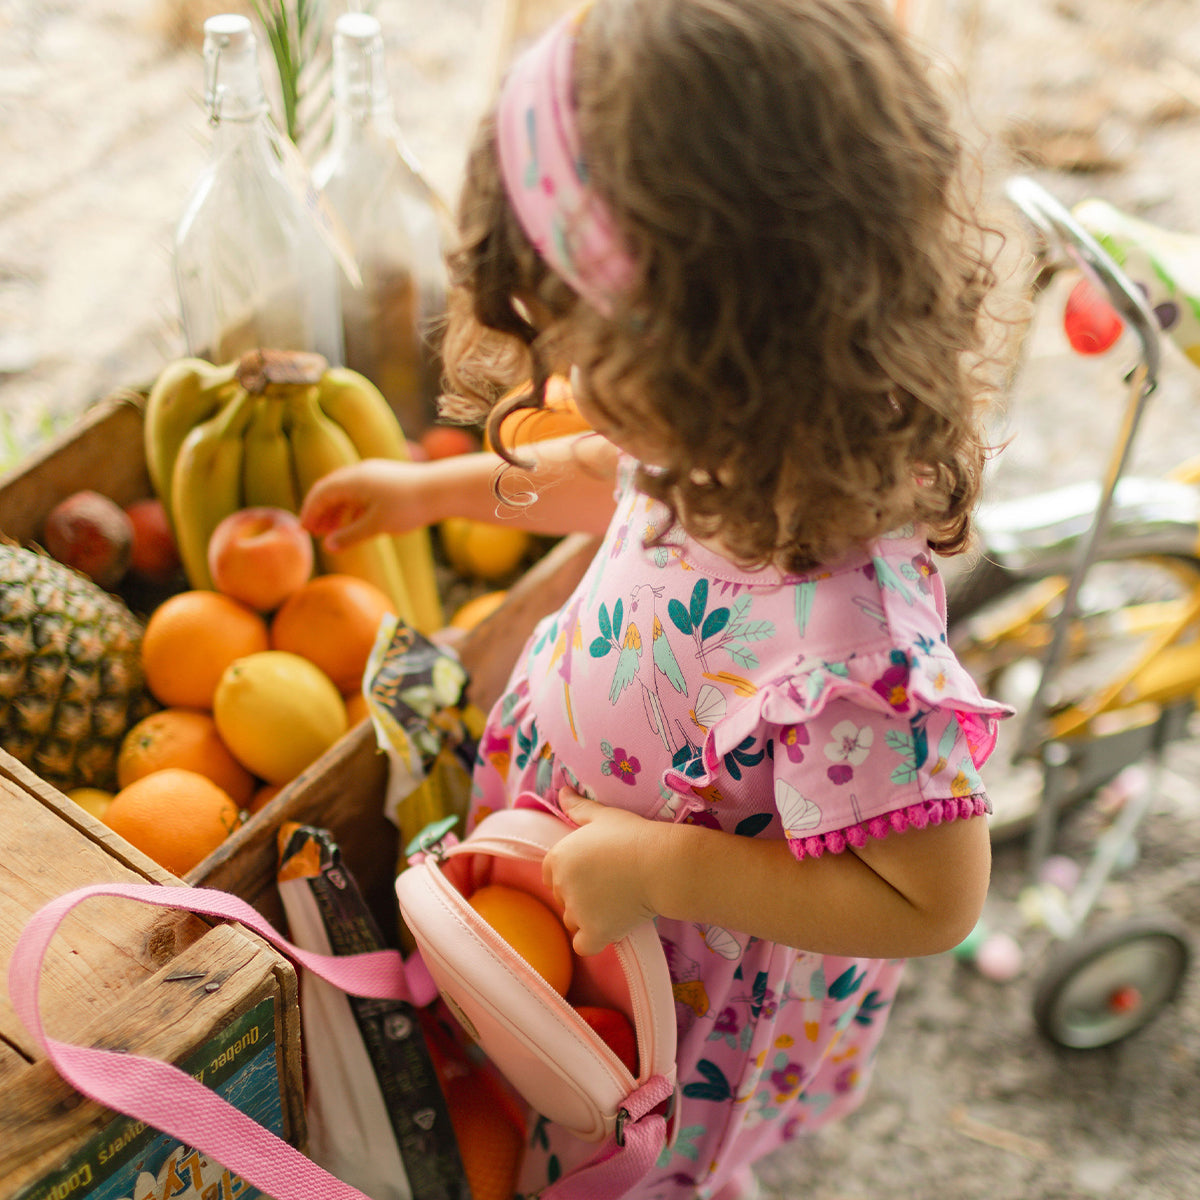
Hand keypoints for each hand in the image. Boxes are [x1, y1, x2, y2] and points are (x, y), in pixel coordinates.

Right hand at [299, 459, 430, 550]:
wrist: (443, 490)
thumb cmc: (408, 507)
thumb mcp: (376, 526)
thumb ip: (350, 536)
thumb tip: (328, 546)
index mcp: (352, 480)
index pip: (321, 493)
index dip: (309, 512)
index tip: (303, 530)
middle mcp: (360, 472)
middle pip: (331, 490)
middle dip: (320, 511)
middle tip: (313, 532)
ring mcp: (375, 474)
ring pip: (347, 492)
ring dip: (336, 511)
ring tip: (330, 531)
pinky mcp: (388, 480)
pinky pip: (362, 493)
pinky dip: (352, 509)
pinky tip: (354, 525)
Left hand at [542, 788, 660, 954]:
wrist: (661, 863)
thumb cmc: (633, 835)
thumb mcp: (603, 815)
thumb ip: (578, 807)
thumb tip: (561, 792)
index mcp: (557, 858)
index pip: (550, 875)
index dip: (570, 874)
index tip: (592, 871)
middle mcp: (561, 886)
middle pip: (562, 898)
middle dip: (579, 895)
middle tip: (609, 885)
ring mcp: (577, 912)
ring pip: (573, 921)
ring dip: (588, 918)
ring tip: (615, 904)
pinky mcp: (595, 933)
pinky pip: (583, 945)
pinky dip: (593, 940)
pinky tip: (609, 928)